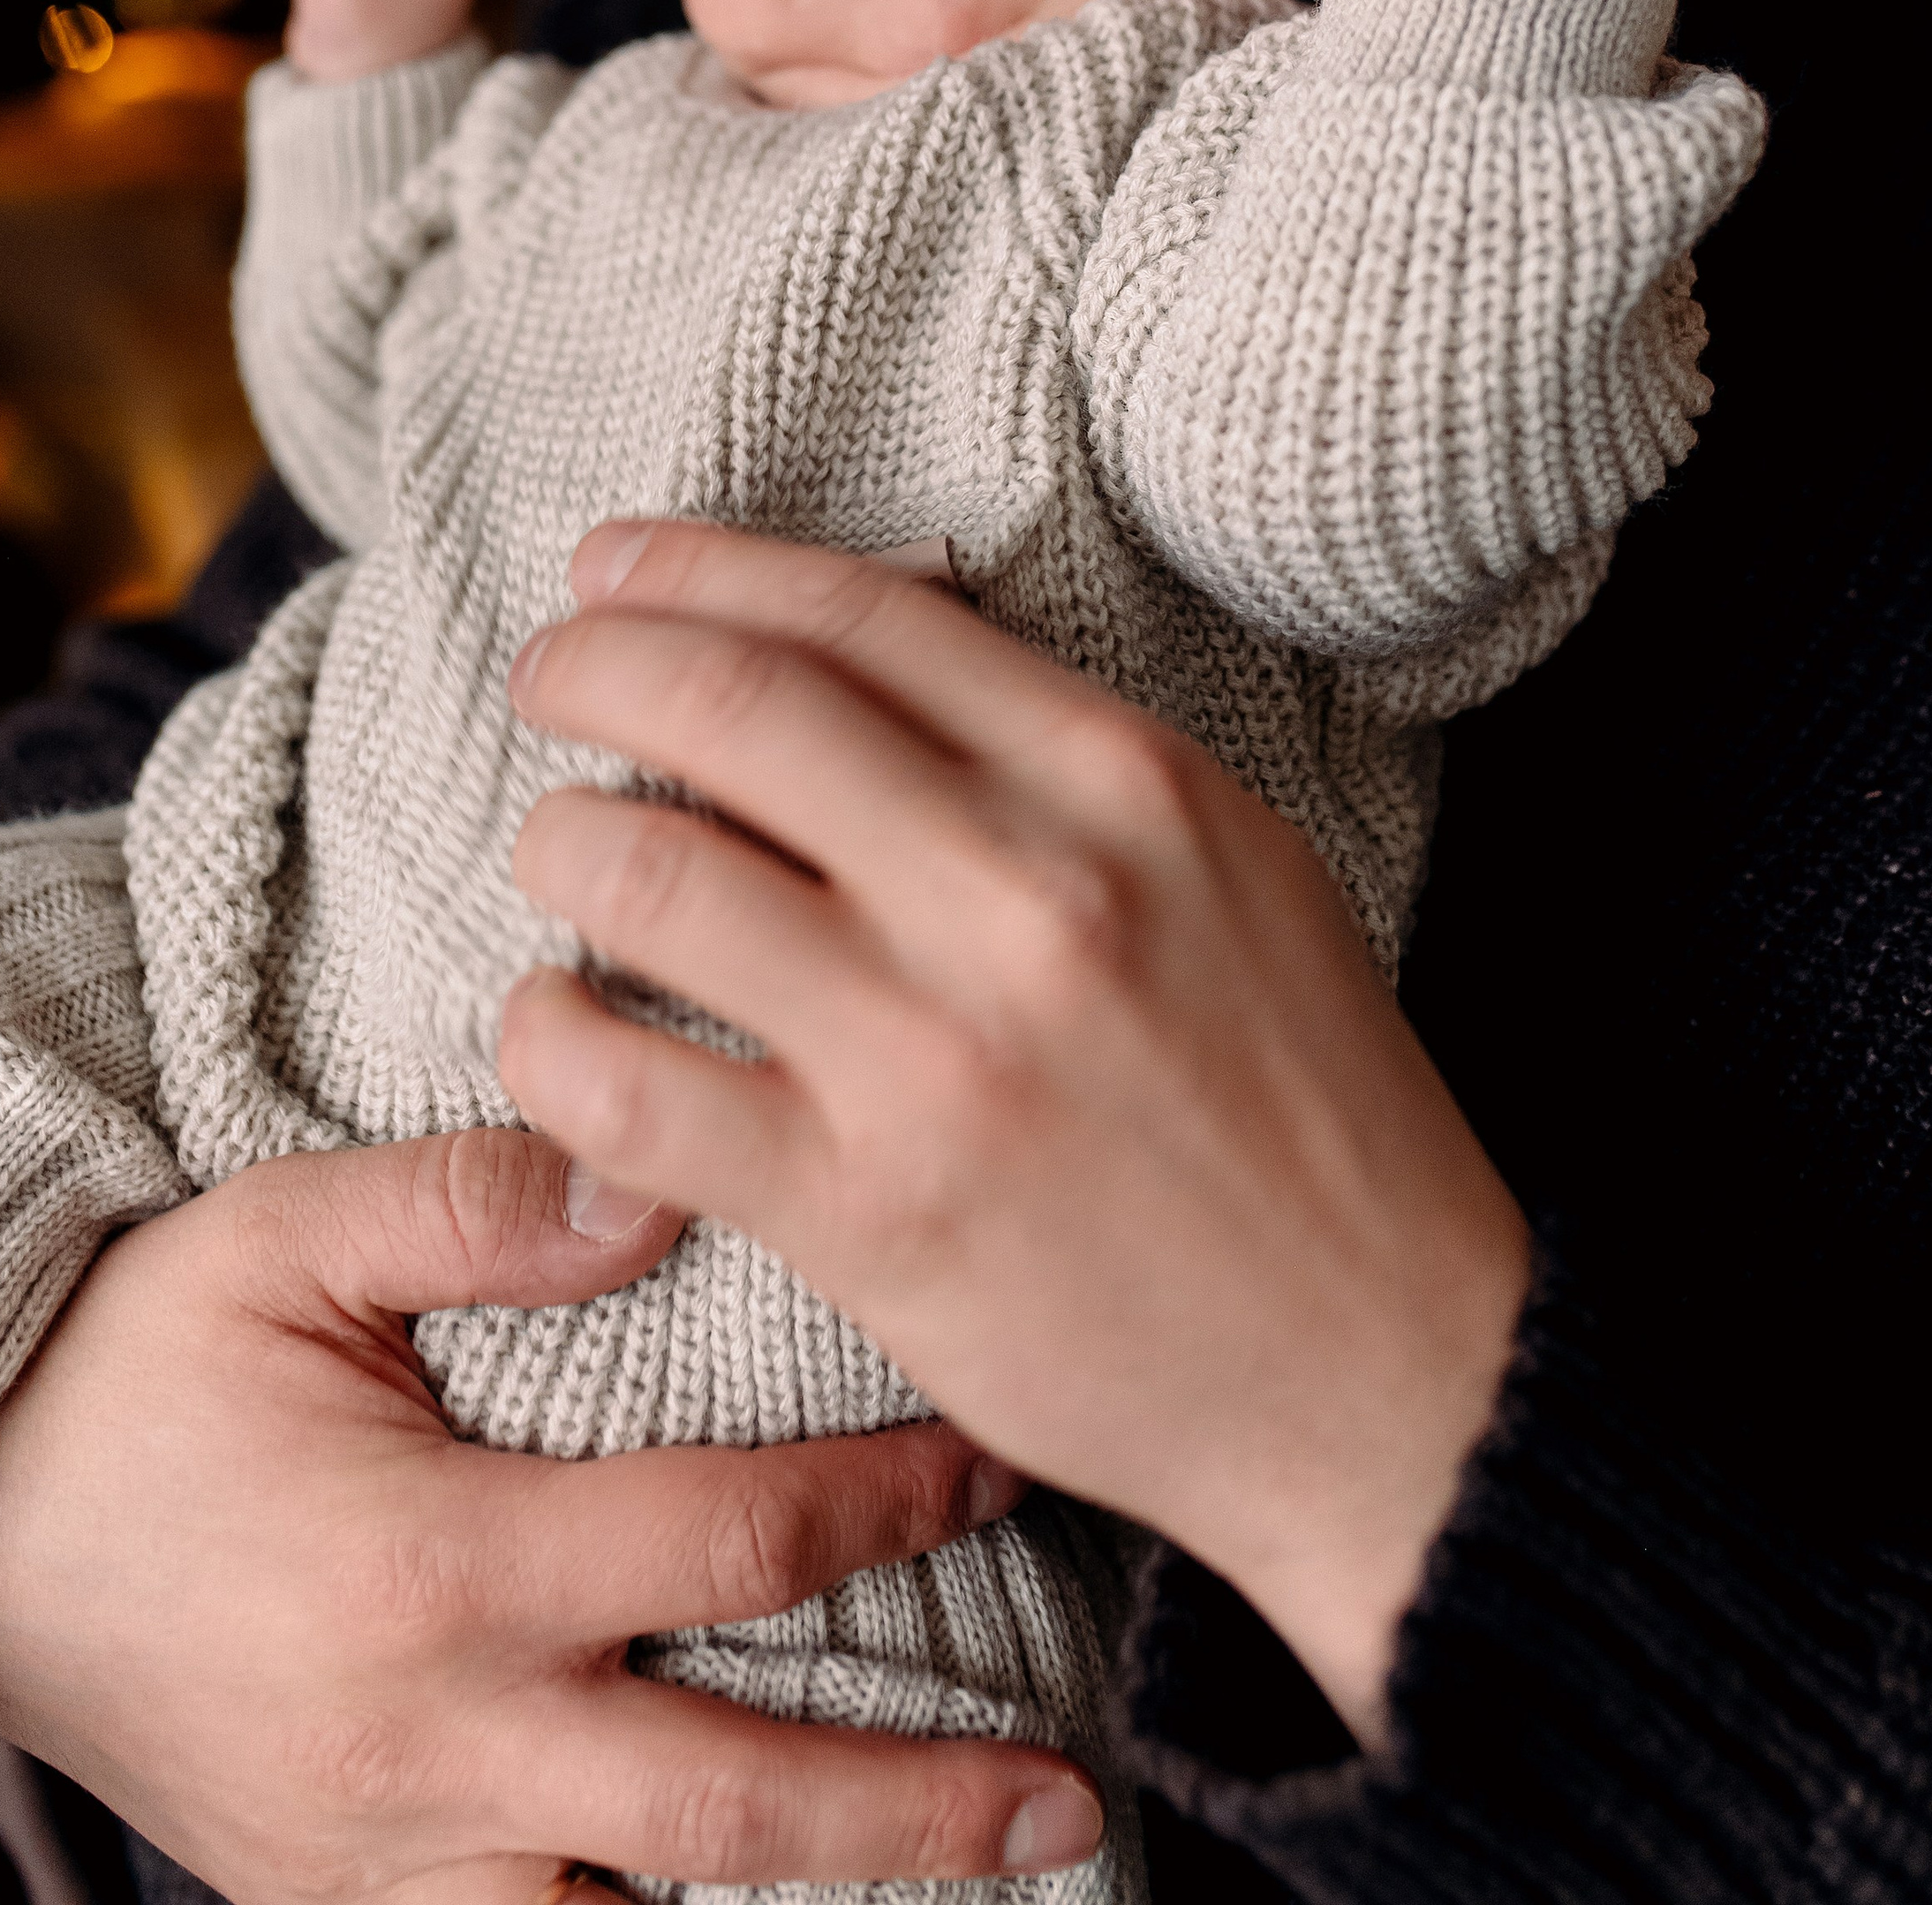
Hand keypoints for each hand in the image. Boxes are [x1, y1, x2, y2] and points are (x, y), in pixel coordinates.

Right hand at [0, 1127, 1098, 1902]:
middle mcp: (434, 1746)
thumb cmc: (136, 1367)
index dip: (890, 1503)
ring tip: (968, 1890)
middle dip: (920, 1808)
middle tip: (1075, 1790)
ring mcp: (387, 1862)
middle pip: (733, 1804)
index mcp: (434, 1568)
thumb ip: (478, 1206)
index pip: (731, 1541)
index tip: (993, 1456)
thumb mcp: (282, 1236)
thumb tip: (661, 1172)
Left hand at [498, 524, 1532, 1741]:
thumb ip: (1055, 751)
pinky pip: (627, 1091)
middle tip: (547, 680)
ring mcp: (938, 1054)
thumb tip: (856, 657)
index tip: (614, 568)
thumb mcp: (1228, 857)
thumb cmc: (1302, 1099)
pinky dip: (550, 1038)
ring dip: (561, 843)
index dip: (698, 567)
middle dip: (591, 667)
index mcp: (1121, 781)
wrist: (1383, 1364)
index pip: (853, 612)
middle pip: (727, 704)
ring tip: (563, 856)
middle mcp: (1025, 891)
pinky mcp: (868, 1216)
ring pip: (647, 875)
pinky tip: (557, 1027)